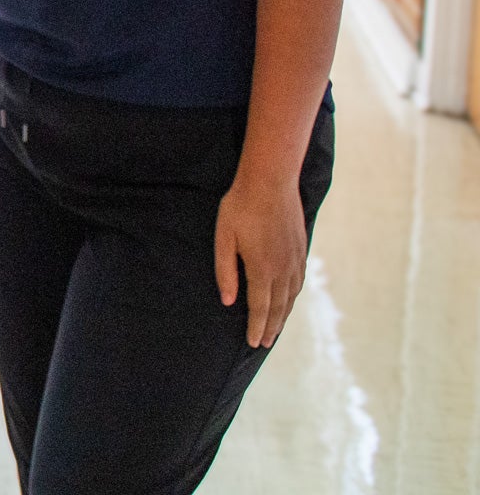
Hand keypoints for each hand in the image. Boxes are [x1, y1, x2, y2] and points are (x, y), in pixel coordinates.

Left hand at [214, 174, 307, 347]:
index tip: (253, 343)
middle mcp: (283, 269)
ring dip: (283, 315)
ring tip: (276, 329)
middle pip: (278, 307)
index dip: (256, 327)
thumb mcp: (224, 238)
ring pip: (291, 296)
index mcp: (262, 269)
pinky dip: (293, 297)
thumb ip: (225, 271)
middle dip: (271, 327)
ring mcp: (295, 259)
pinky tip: (289, 299)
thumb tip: (228, 301)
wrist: (271, 181)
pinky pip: (299, 281)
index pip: (260, 307)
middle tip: (264, 344)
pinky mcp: (301, 248)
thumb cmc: (240, 206)